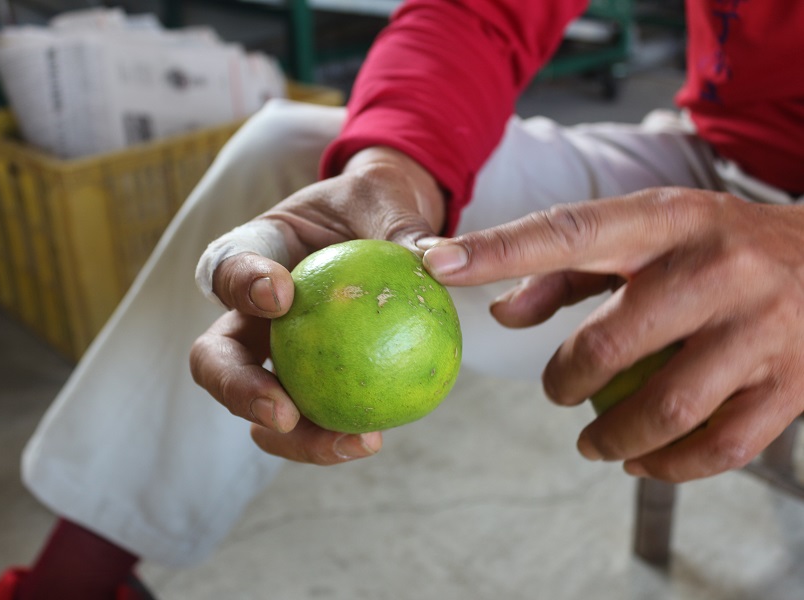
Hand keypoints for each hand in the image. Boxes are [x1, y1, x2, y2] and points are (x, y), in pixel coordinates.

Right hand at [190, 147, 445, 464]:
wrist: (381, 229)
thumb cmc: (373, 205)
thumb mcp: (386, 200)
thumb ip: (401, 227)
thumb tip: (438, 260)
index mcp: (251, 257)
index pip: (227, 270)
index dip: (241, 286)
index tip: (281, 294)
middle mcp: (246, 314)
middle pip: (214, 360)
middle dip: (239, 390)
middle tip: (283, 411)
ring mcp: (272, 355)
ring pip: (257, 407)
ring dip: (293, 437)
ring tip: (350, 440)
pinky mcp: (307, 384)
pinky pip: (311, 418)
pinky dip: (333, 437)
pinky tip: (373, 439)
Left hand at [423, 187, 803, 481]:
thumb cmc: (716, 246)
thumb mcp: (645, 235)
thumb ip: (566, 271)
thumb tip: (499, 313)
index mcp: (668, 221)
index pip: (569, 233)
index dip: (497, 251)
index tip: (436, 262)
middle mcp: (718, 270)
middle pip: (612, 343)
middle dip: (564, 381)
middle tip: (555, 391)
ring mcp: (761, 330)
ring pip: (666, 406)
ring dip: (610, 435)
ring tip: (591, 441)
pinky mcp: (792, 386)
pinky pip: (720, 447)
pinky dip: (668, 466)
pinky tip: (641, 459)